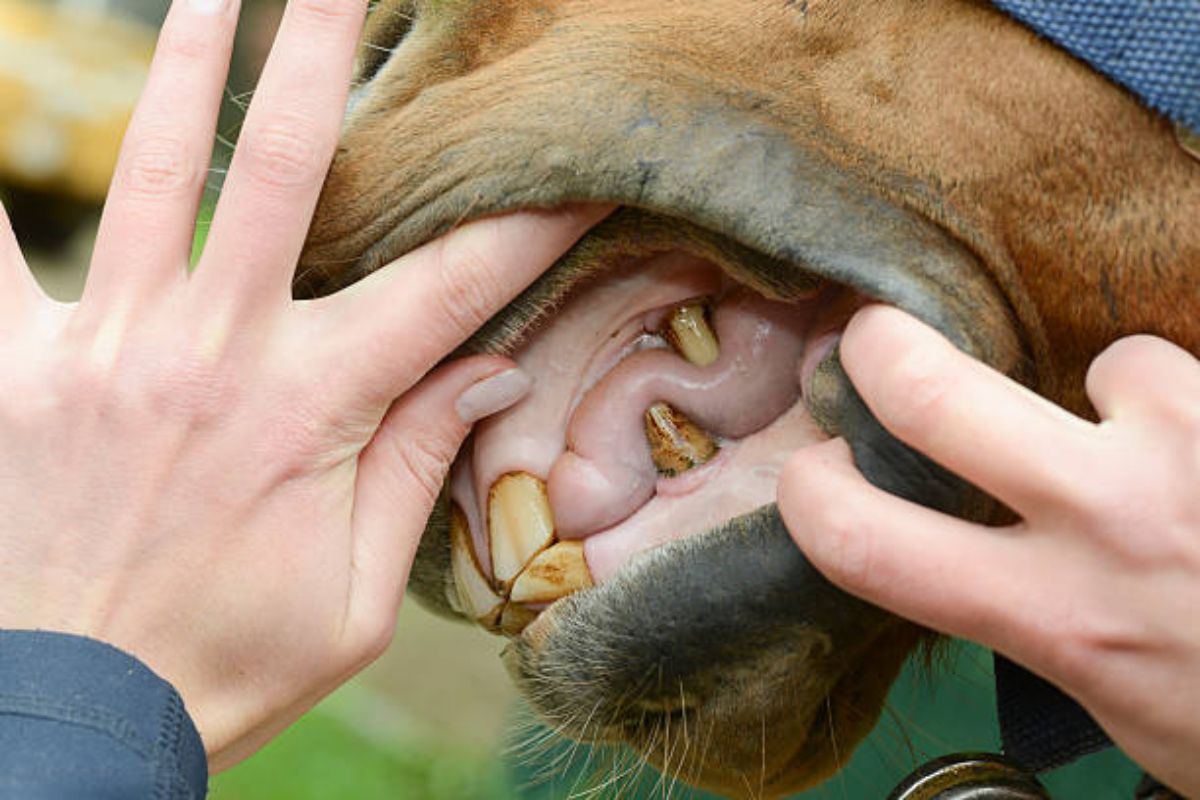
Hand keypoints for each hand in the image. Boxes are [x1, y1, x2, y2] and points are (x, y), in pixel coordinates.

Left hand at [0, 0, 605, 769]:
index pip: (450, 289)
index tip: (577, 167)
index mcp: (311, 413)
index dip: (528, 222)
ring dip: (187, 64)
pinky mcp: (10, 368)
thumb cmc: (224, 666)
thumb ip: (418, 468)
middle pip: (280, 171)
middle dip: (321, 57)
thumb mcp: (356, 601)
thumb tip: (494, 371)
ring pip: (153, 172)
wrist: (65, 727)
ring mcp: (102, 348)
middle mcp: (212, 355)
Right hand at [778, 305, 1199, 793]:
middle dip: (879, 348)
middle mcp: (1110, 525)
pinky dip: (1198, 408)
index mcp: (1055, 618)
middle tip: (874, 342)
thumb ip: (1030, 614)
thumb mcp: (1111, 697)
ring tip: (1168, 452)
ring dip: (1123, 400)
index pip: (866, 542)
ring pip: (1107, 363)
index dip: (810, 494)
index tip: (814, 474)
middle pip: (931, 392)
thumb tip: (967, 535)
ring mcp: (1189, 453)